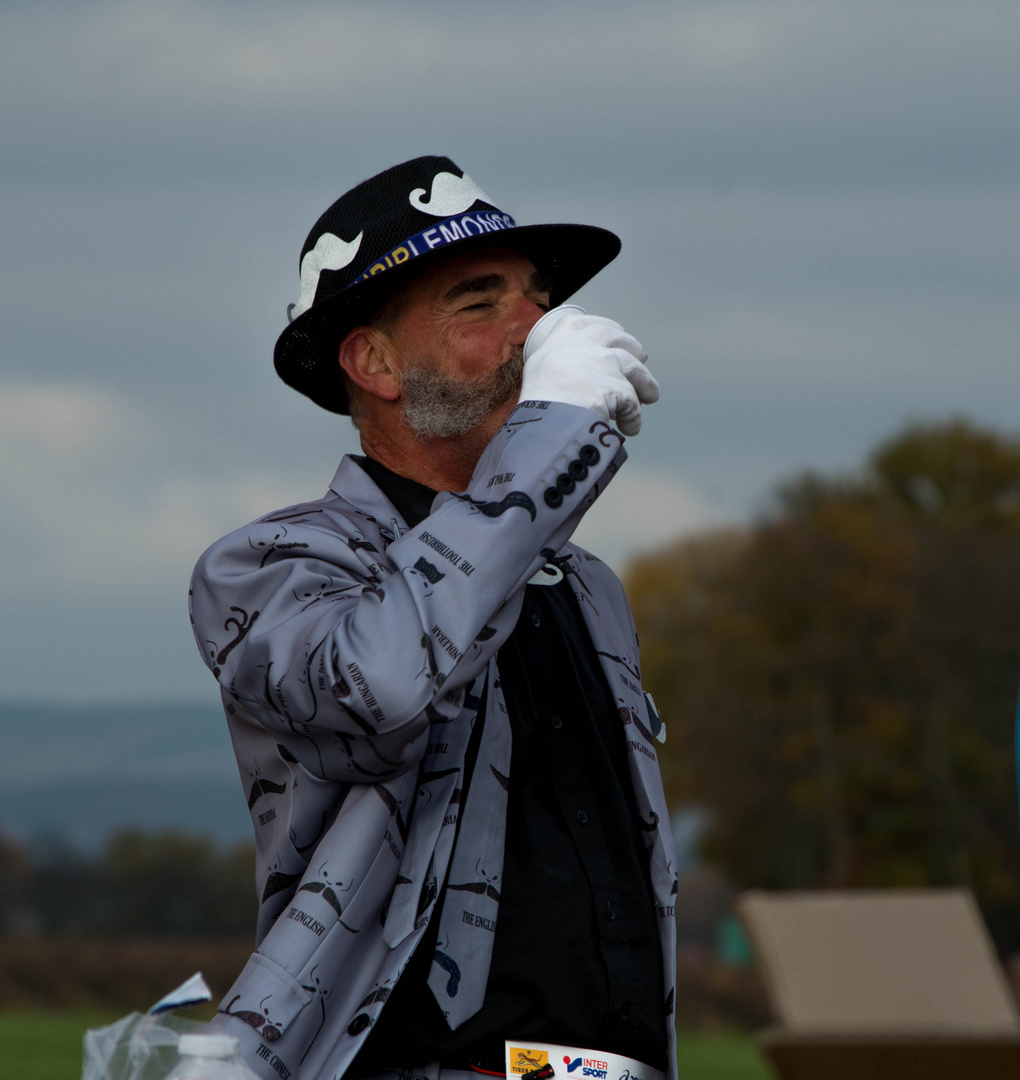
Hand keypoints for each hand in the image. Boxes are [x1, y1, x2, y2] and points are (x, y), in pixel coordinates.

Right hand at [518, 306, 658, 434]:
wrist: (541, 423)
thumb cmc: (535, 410)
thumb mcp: (537, 379)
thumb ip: (556, 372)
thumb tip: (579, 387)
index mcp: (556, 345)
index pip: (581, 324)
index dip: (602, 325)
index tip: (615, 330)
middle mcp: (580, 347)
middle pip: (616, 338)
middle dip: (633, 346)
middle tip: (642, 358)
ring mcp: (600, 363)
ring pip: (634, 369)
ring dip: (645, 384)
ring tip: (649, 397)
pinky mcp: (615, 386)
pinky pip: (632, 403)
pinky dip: (633, 417)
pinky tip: (630, 428)